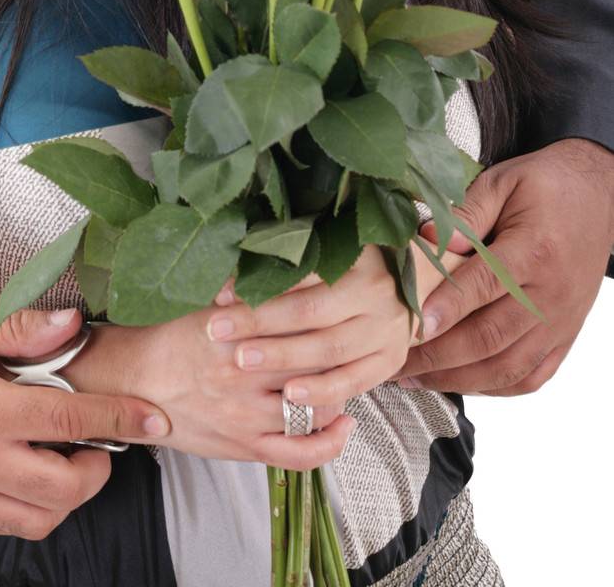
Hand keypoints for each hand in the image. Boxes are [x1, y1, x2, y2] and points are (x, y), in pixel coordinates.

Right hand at [0, 300, 168, 539]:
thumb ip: (14, 327)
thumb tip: (72, 323)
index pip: (70, 418)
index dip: (119, 419)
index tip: (152, 418)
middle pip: (65, 488)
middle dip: (99, 466)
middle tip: (101, 439)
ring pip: (40, 519)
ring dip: (68, 493)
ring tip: (69, 458)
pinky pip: (6, 527)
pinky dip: (33, 509)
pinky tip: (29, 473)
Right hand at [61, 310, 355, 471]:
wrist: (131, 380)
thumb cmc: (166, 335)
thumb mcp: (201, 300)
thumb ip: (244, 287)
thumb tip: (281, 262)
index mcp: (231, 330)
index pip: (297, 320)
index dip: (326, 312)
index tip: (341, 303)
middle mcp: (241, 374)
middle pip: (311, 362)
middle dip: (337, 351)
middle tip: (352, 338)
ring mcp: (244, 415)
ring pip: (312, 407)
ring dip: (337, 393)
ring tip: (348, 377)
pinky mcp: (243, 446)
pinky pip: (298, 455)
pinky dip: (328, 445)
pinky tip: (343, 427)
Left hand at [205, 242, 466, 410]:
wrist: (421, 283)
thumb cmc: (360, 260)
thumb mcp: (336, 244)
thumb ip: (297, 251)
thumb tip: (238, 253)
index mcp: (359, 256)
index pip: (301, 271)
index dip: (260, 283)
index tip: (220, 293)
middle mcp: (377, 293)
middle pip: (310, 310)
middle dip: (259, 322)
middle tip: (218, 330)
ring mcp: (386, 331)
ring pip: (328, 348)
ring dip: (282, 356)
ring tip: (241, 360)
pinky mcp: (390, 361)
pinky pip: (353, 381)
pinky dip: (321, 391)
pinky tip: (289, 395)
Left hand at [393, 139, 613, 395]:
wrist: (599, 196)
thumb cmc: (545, 186)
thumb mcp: (502, 182)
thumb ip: (466, 212)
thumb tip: (426, 236)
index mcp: (534, 249)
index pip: (486, 284)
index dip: (448, 306)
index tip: (415, 324)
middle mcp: (550, 294)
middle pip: (492, 335)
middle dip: (440, 356)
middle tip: (397, 363)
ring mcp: (560, 321)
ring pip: (509, 366)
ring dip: (460, 379)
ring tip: (418, 379)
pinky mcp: (565, 335)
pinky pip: (532, 375)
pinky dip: (495, 387)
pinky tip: (463, 382)